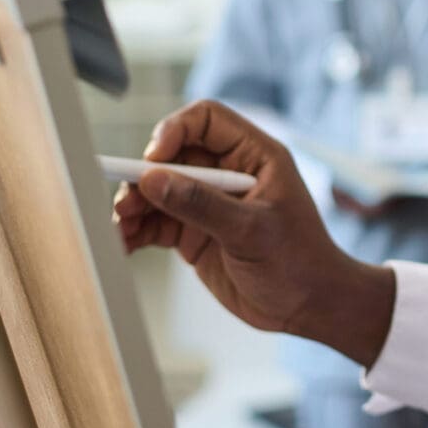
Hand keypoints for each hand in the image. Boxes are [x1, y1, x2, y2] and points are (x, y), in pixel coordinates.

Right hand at [113, 100, 396, 366]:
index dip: (174, 130)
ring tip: (119, 228)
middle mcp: (229, 174)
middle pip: (172, 156)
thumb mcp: (251, 231)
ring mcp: (210, 204)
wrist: (307, 307)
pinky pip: (156, 223)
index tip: (153, 159)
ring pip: (158, 190)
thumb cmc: (299, 262)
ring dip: (134, 206)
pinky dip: (136, 230)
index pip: (206, 120)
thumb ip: (202, 205)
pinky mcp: (195, 233)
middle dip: (144, 176)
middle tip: (127, 203)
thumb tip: (153, 179)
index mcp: (256, 156)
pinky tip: (124, 244)